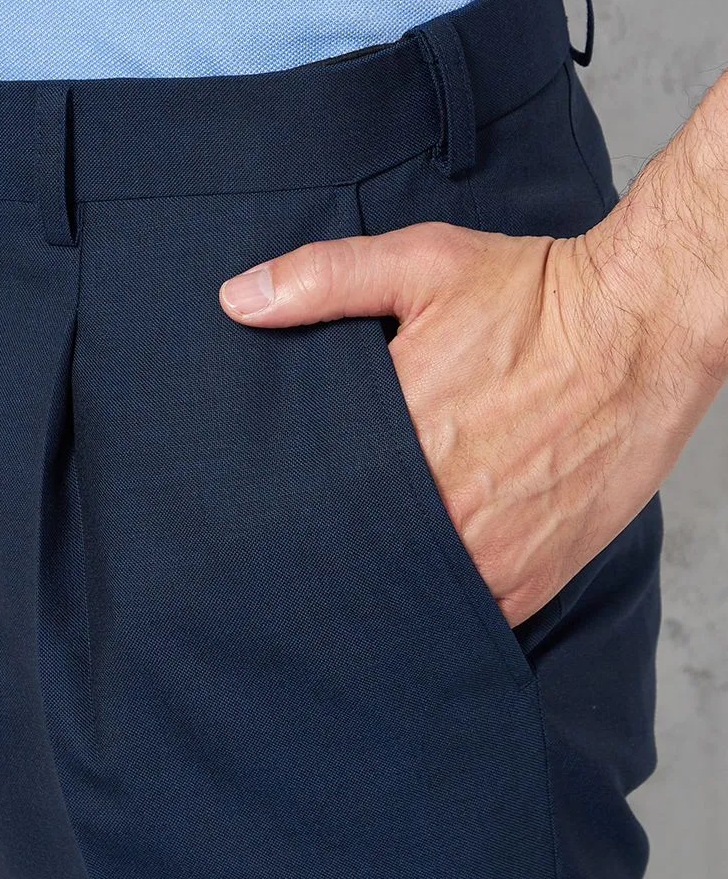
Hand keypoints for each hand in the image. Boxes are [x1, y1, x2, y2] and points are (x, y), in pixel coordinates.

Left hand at [218, 216, 718, 627]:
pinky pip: (469, 614)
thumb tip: (237, 300)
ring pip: (408, 593)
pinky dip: (443, 604)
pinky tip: (424, 584)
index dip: (288, 512)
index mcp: (400, 435)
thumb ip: (323, 280)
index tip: (267, 516)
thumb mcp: (422, 264)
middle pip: (356, 554)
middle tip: (302, 553)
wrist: (639, 329)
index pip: (313, 500)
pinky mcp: (534, 575)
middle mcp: (442, 504)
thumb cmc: (534, 296)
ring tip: (362, 573)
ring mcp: (491, 549)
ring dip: (385, 583)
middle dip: (330, 552)